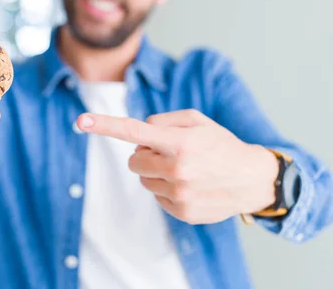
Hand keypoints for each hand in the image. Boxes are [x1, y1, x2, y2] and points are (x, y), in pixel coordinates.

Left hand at [77, 109, 278, 224]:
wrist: (252, 179)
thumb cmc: (221, 144)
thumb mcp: (198, 121)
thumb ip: (164, 121)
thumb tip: (139, 134)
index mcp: (180, 143)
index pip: (135, 132)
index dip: (105, 125)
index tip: (80, 120)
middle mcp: (177, 170)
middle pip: (134, 159)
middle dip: (145, 153)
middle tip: (170, 151)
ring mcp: (179, 194)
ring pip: (143, 179)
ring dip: (156, 171)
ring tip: (184, 169)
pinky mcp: (182, 212)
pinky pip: (156, 196)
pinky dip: (166, 189)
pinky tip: (189, 185)